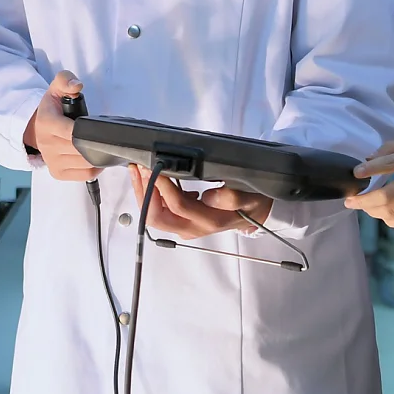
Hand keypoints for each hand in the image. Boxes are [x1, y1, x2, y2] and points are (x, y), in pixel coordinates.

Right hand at [22, 71, 100, 180]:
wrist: (37, 128)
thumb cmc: (52, 109)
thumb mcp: (56, 88)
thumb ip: (66, 80)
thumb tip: (76, 85)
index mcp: (47, 123)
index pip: (72, 132)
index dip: (88, 130)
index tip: (98, 127)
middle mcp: (47, 145)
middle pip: (81, 148)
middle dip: (96, 141)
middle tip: (105, 134)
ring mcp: (52, 161)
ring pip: (85, 162)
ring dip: (98, 154)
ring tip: (101, 143)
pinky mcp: (58, 173)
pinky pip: (85, 174)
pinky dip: (96, 167)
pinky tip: (96, 155)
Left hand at [128, 165, 273, 238]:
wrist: (255, 215)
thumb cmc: (251, 203)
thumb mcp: (250, 197)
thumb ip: (232, 197)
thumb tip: (209, 197)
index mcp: (209, 221)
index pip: (178, 205)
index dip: (163, 186)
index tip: (155, 166)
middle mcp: (193, 228)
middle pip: (157, 217)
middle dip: (145, 191)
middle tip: (140, 167)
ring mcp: (185, 227)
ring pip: (154, 217)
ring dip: (143, 193)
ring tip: (138, 170)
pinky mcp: (182, 222)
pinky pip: (158, 213)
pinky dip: (149, 196)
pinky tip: (148, 179)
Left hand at [343, 137, 393, 227]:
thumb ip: (391, 148)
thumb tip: (367, 159)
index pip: (388, 164)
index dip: (369, 170)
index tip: (355, 174)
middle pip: (387, 196)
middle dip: (364, 201)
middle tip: (351, 201)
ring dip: (374, 212)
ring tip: (364, 208)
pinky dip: (390, 221)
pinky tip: (382, 215)